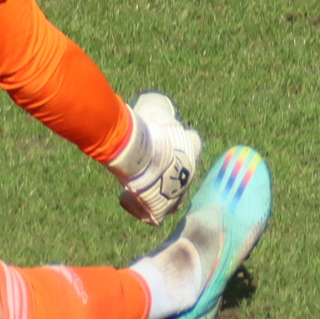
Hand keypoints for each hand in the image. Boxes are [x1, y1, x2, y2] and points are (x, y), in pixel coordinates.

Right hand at [113, 91, 203, 222]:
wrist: (140, 154)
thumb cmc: (147, 128)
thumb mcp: (154, 106)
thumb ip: (157, 105)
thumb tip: (155, 105)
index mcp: (192, 147)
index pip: (193, 142)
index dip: (179, 141)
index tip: (163, 139)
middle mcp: (190, 173)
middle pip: (181, 174)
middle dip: (167, 171)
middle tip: (147, 165)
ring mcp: (177, 194)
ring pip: (170, 197)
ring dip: (157, 191)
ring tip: (139, 184)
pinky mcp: (161, 211)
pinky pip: (151, 213)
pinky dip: (138, 206)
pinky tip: (126, 196)